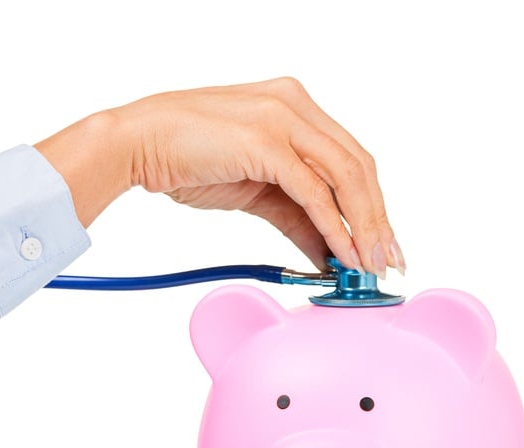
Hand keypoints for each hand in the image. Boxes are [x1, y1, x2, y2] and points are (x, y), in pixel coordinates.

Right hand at [34, 77, 404, 275]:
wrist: (136, 142)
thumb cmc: (187, 159)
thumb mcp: (255, 191)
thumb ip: (296, 217)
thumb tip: (328, 251)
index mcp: (295, 106)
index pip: (351, 160)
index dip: (373, 206)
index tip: (381, 244)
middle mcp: (296, 104)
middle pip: (359, 167)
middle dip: (378, 221)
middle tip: (387, 263)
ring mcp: (283, 117)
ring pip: (346, 177)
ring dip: (364, 227)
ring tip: (369, 266)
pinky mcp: (267, 140)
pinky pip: (314, 191)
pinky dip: (334, 226)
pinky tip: (343, 254)